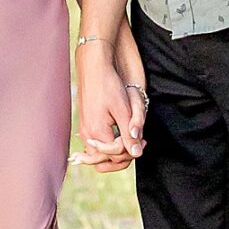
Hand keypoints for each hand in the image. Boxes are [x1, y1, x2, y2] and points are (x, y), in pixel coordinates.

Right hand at [75, 33, 146, 172]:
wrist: (93, 67)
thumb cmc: (108, 85)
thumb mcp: (123, 110)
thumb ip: (129, 134)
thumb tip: (137, 153)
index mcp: (97, 132)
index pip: (116, 156)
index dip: (131, 151)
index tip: (143, 140)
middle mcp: (87, 134)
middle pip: (104, 161)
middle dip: (122, 157)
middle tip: (138, 144)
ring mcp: (85, 130)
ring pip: (98, 154)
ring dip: (114, 152)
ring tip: (130, 140)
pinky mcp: (86, 124)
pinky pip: (95, 144)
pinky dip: (108, 145)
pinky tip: (119, 135)